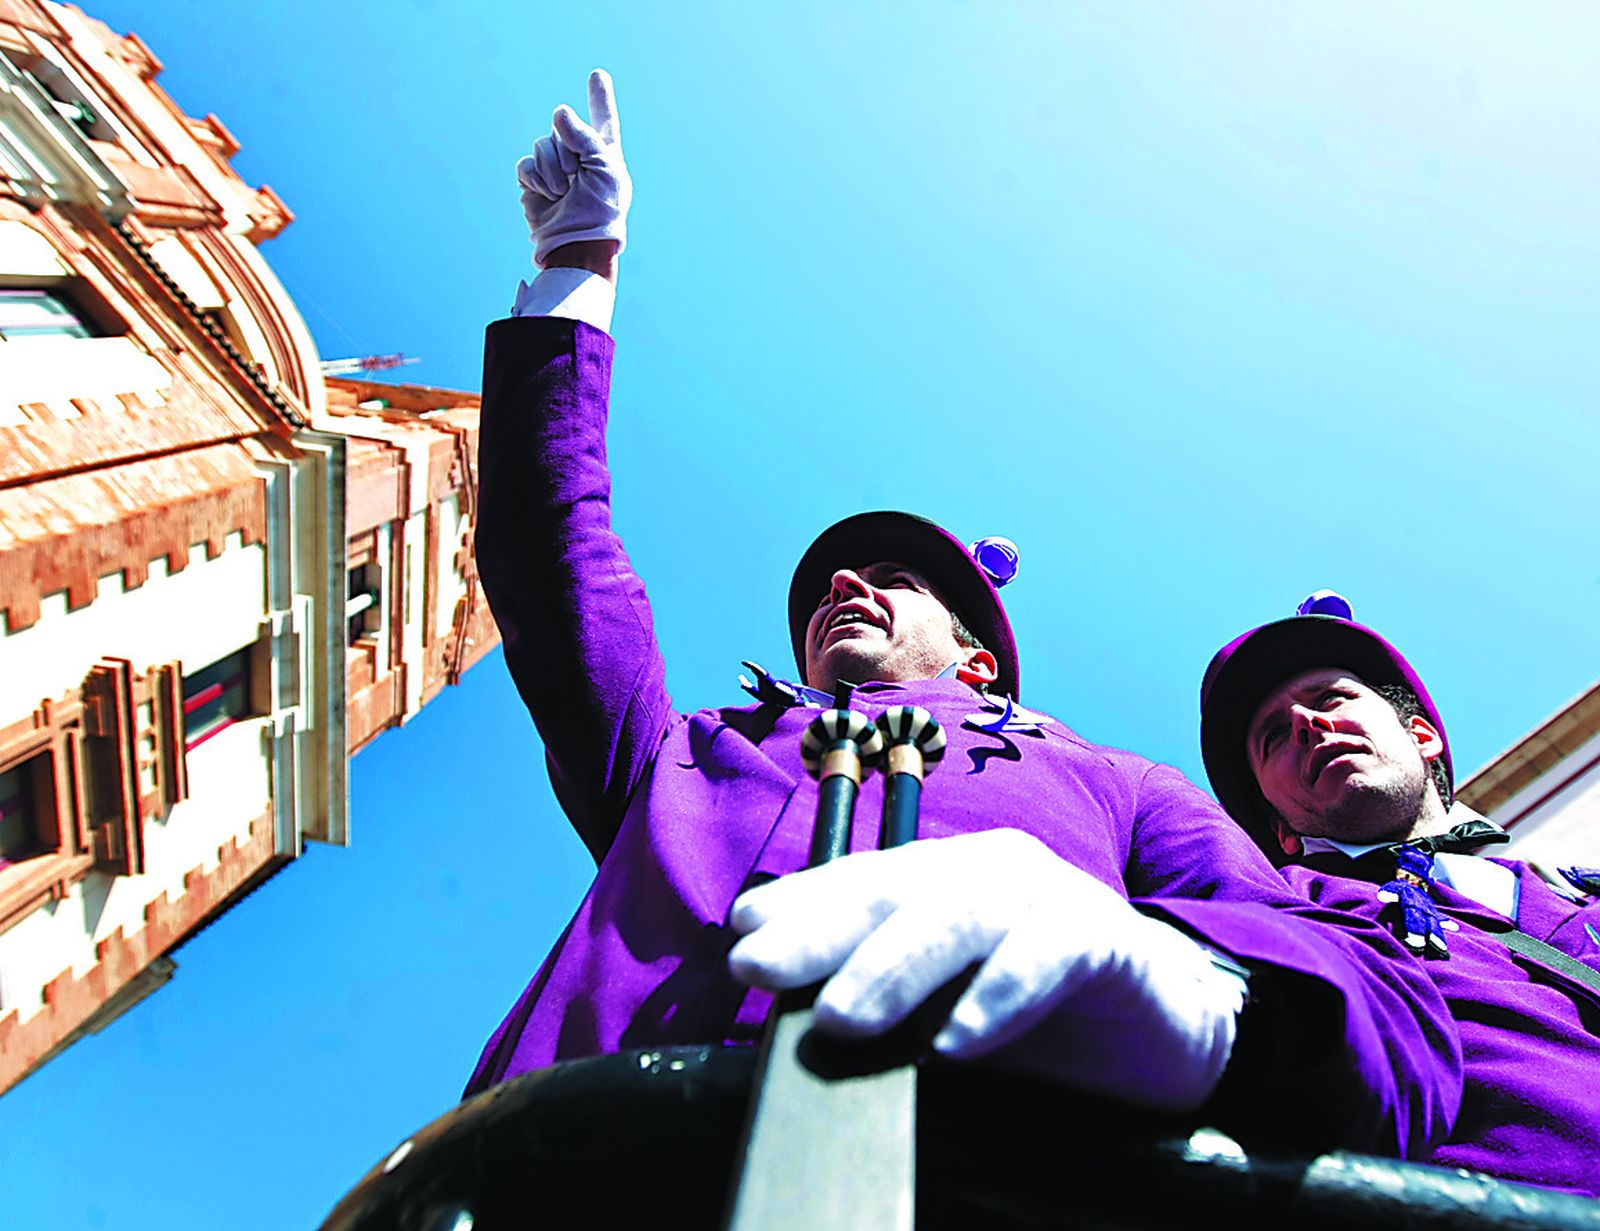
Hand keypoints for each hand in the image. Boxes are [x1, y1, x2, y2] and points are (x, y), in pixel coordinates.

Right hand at [517, 69, 630, 268]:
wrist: (578, 243)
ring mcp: (555, 169)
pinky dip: (536, 178)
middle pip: (561, 128)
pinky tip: (548, 196)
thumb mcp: (604, 167)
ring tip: (564, 192)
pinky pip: (526, 164)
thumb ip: (584, 135)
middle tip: (578, 179)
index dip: (599, 97)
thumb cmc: (601, 209)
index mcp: (604, 153)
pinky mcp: (533, 182)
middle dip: (567, 151)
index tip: (598, 75)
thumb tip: (558, 112)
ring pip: (542, 144)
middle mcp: (579, 157)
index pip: (603, 118)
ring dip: (553, 168)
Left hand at [729, 829, 1244, 1111]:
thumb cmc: (1045, 1011)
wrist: (1167, 1021)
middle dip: (821, 928)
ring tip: (841, 1018)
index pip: (862, 882)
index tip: (740, 934)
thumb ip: (891, 1001)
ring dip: (895, 967)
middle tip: (760, 968)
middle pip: (896, 889)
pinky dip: (999, 998)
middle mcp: (992, 872)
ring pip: (961, 916)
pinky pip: (1047, 957)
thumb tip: (798, 1023)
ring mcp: (1049, 898)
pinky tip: (958, 1042)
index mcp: (947, 878)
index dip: (801, 903)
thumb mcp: (949, 1005)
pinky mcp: (1105, 940)